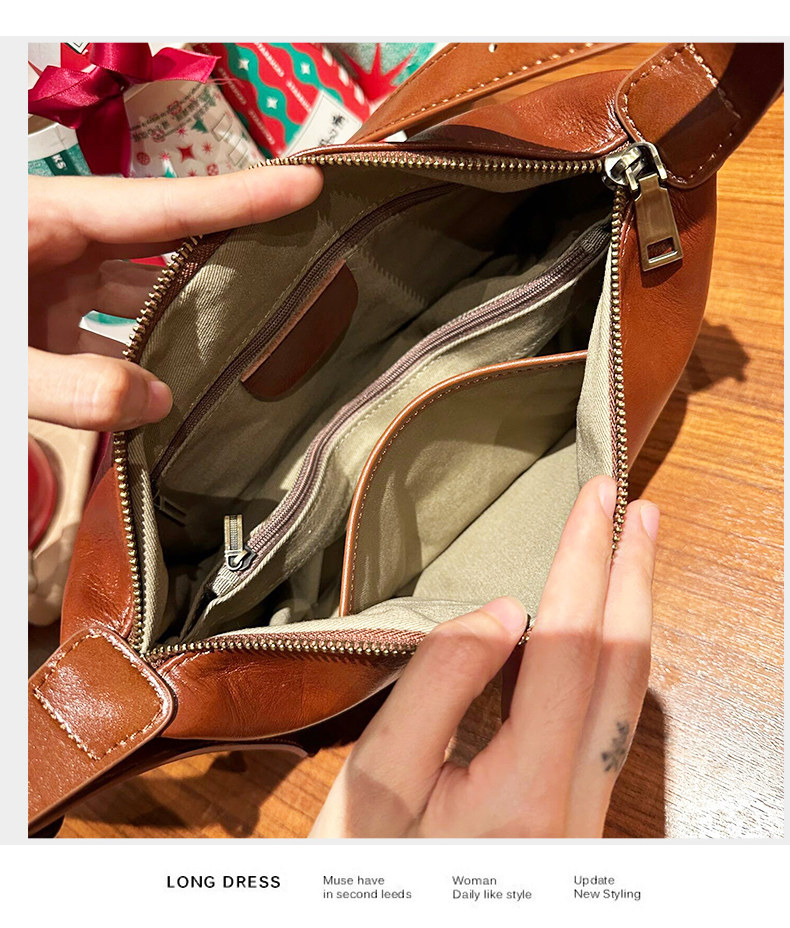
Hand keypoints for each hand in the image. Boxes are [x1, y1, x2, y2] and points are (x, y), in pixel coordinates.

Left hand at [28, 167, 322, 430]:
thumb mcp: (2, 361)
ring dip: (184, 311)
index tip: (306, 184)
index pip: (159, 205)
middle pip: (161, 238)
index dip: (239, 197)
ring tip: (249, 328)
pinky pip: (107, 329)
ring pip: (137, 288)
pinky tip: (173, 383)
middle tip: (298, 248)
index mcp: (43, 220)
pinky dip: (140, 355)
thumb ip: (71, 387)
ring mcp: (49, 280)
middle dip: (227, 243)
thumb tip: (160, 402)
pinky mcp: (41, 318)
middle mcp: (56, 242)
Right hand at [310, 476, 657, 836]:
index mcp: (527, 789)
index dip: (582, 563)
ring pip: (629, 700)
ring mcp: (585, 819)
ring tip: (630, 554)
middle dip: (634, 579)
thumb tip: (500, 610)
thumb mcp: (379, 781)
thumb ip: (438, 685)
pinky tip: (600, 631)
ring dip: (632, 615)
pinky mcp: (575, 824)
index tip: (593, 500)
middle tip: (637, 511)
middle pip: (626, 670)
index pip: (572, 645)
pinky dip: (612, 661)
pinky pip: (607, 726)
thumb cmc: (368, 876)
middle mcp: (577, 806)